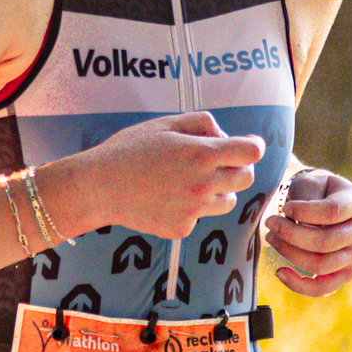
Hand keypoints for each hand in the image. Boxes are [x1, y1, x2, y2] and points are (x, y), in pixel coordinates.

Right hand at [71, 111, 265, 242]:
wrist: (99, 187)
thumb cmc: (130, 150)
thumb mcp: (165, 124)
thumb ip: (202, 123)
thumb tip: (225, 136)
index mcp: (201, 154)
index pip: (251, 153)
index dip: (253, 146)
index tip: (247, 145)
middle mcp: (202, 184)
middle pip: (245, 178)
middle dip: (237, 167)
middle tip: (219, 163)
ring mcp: (193, 210)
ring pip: (228, 200)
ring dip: (219, 190)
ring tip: (190, 181)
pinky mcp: (182, 228)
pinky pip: (201, 217)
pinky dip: (192, 208)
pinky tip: (168, 198)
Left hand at [264, 167, 351, 295]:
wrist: (320, 201)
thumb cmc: (313, 190)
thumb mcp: (310, 182)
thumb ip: (306, 198)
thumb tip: (299, 225)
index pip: (332, 211)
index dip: (303, 212)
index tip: (285, 208)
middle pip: (325, 241)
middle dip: (290, 234)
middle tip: (269, 223)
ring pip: (321, 264)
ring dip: (289, 253)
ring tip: (272, 238)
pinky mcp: (344, 272)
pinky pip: (323, 287)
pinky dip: (299, 284)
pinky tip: (279, 272)